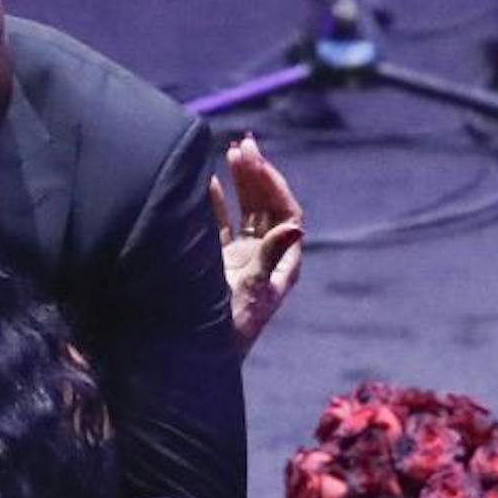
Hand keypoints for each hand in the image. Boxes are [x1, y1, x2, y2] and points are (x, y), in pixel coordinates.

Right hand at [209, 132, 305, 356]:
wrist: (200, 353)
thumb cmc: (230, 326)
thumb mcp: (252, 289)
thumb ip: (270, 255)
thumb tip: (296, 227)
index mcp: (282, 264)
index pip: (287, 213)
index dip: (274, 185)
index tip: (256, 163)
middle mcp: (266, 258)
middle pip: (267, 207)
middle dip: (257, 175)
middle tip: (243, 144)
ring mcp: (242, 259)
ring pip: (246, 211)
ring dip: (240, 183)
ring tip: (231, 151)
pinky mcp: (220, 263)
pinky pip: (222, 225)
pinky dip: (217, 203)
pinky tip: (210, 182)